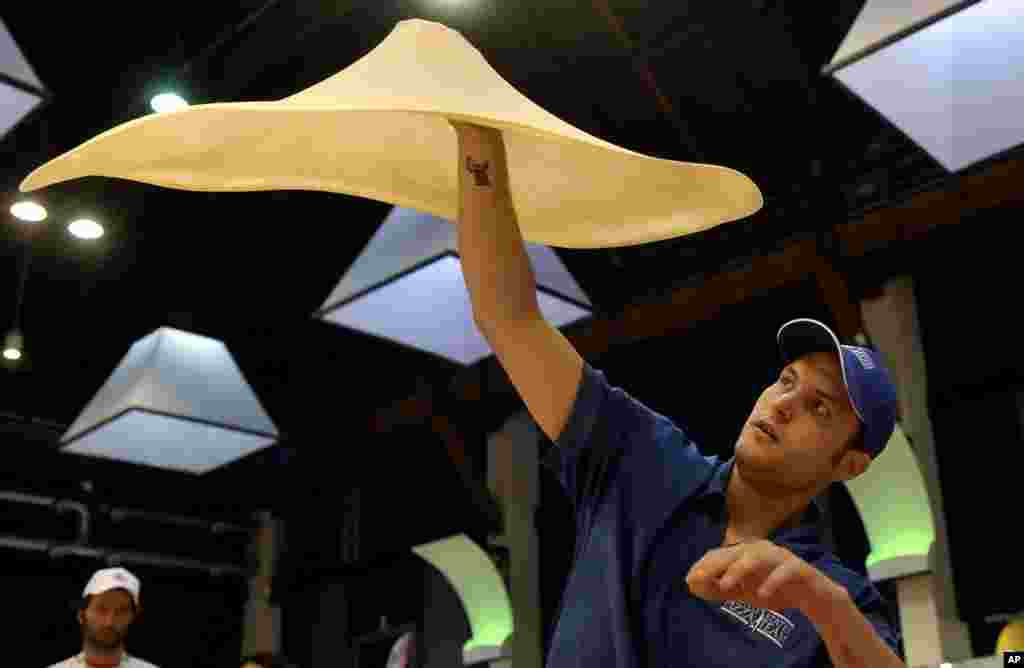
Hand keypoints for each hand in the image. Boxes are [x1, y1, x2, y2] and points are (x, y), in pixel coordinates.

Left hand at [685, 540, 839, 615]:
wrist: (814, 598)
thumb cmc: (775, 590)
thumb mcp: (744, 592)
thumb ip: (720, 588)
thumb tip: (692, 585)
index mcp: (746, 552)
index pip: (720, 554)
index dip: (703, 566)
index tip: (688, 580)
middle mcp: (762, 549)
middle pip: (734, 553)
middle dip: (714, 566)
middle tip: (698, 581)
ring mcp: (780, 557)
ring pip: (757, 557)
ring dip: (739, 570)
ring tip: (725, 586)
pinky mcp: (798, 568)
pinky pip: (784, 571)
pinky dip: (772, 581)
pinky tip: (762, 595)